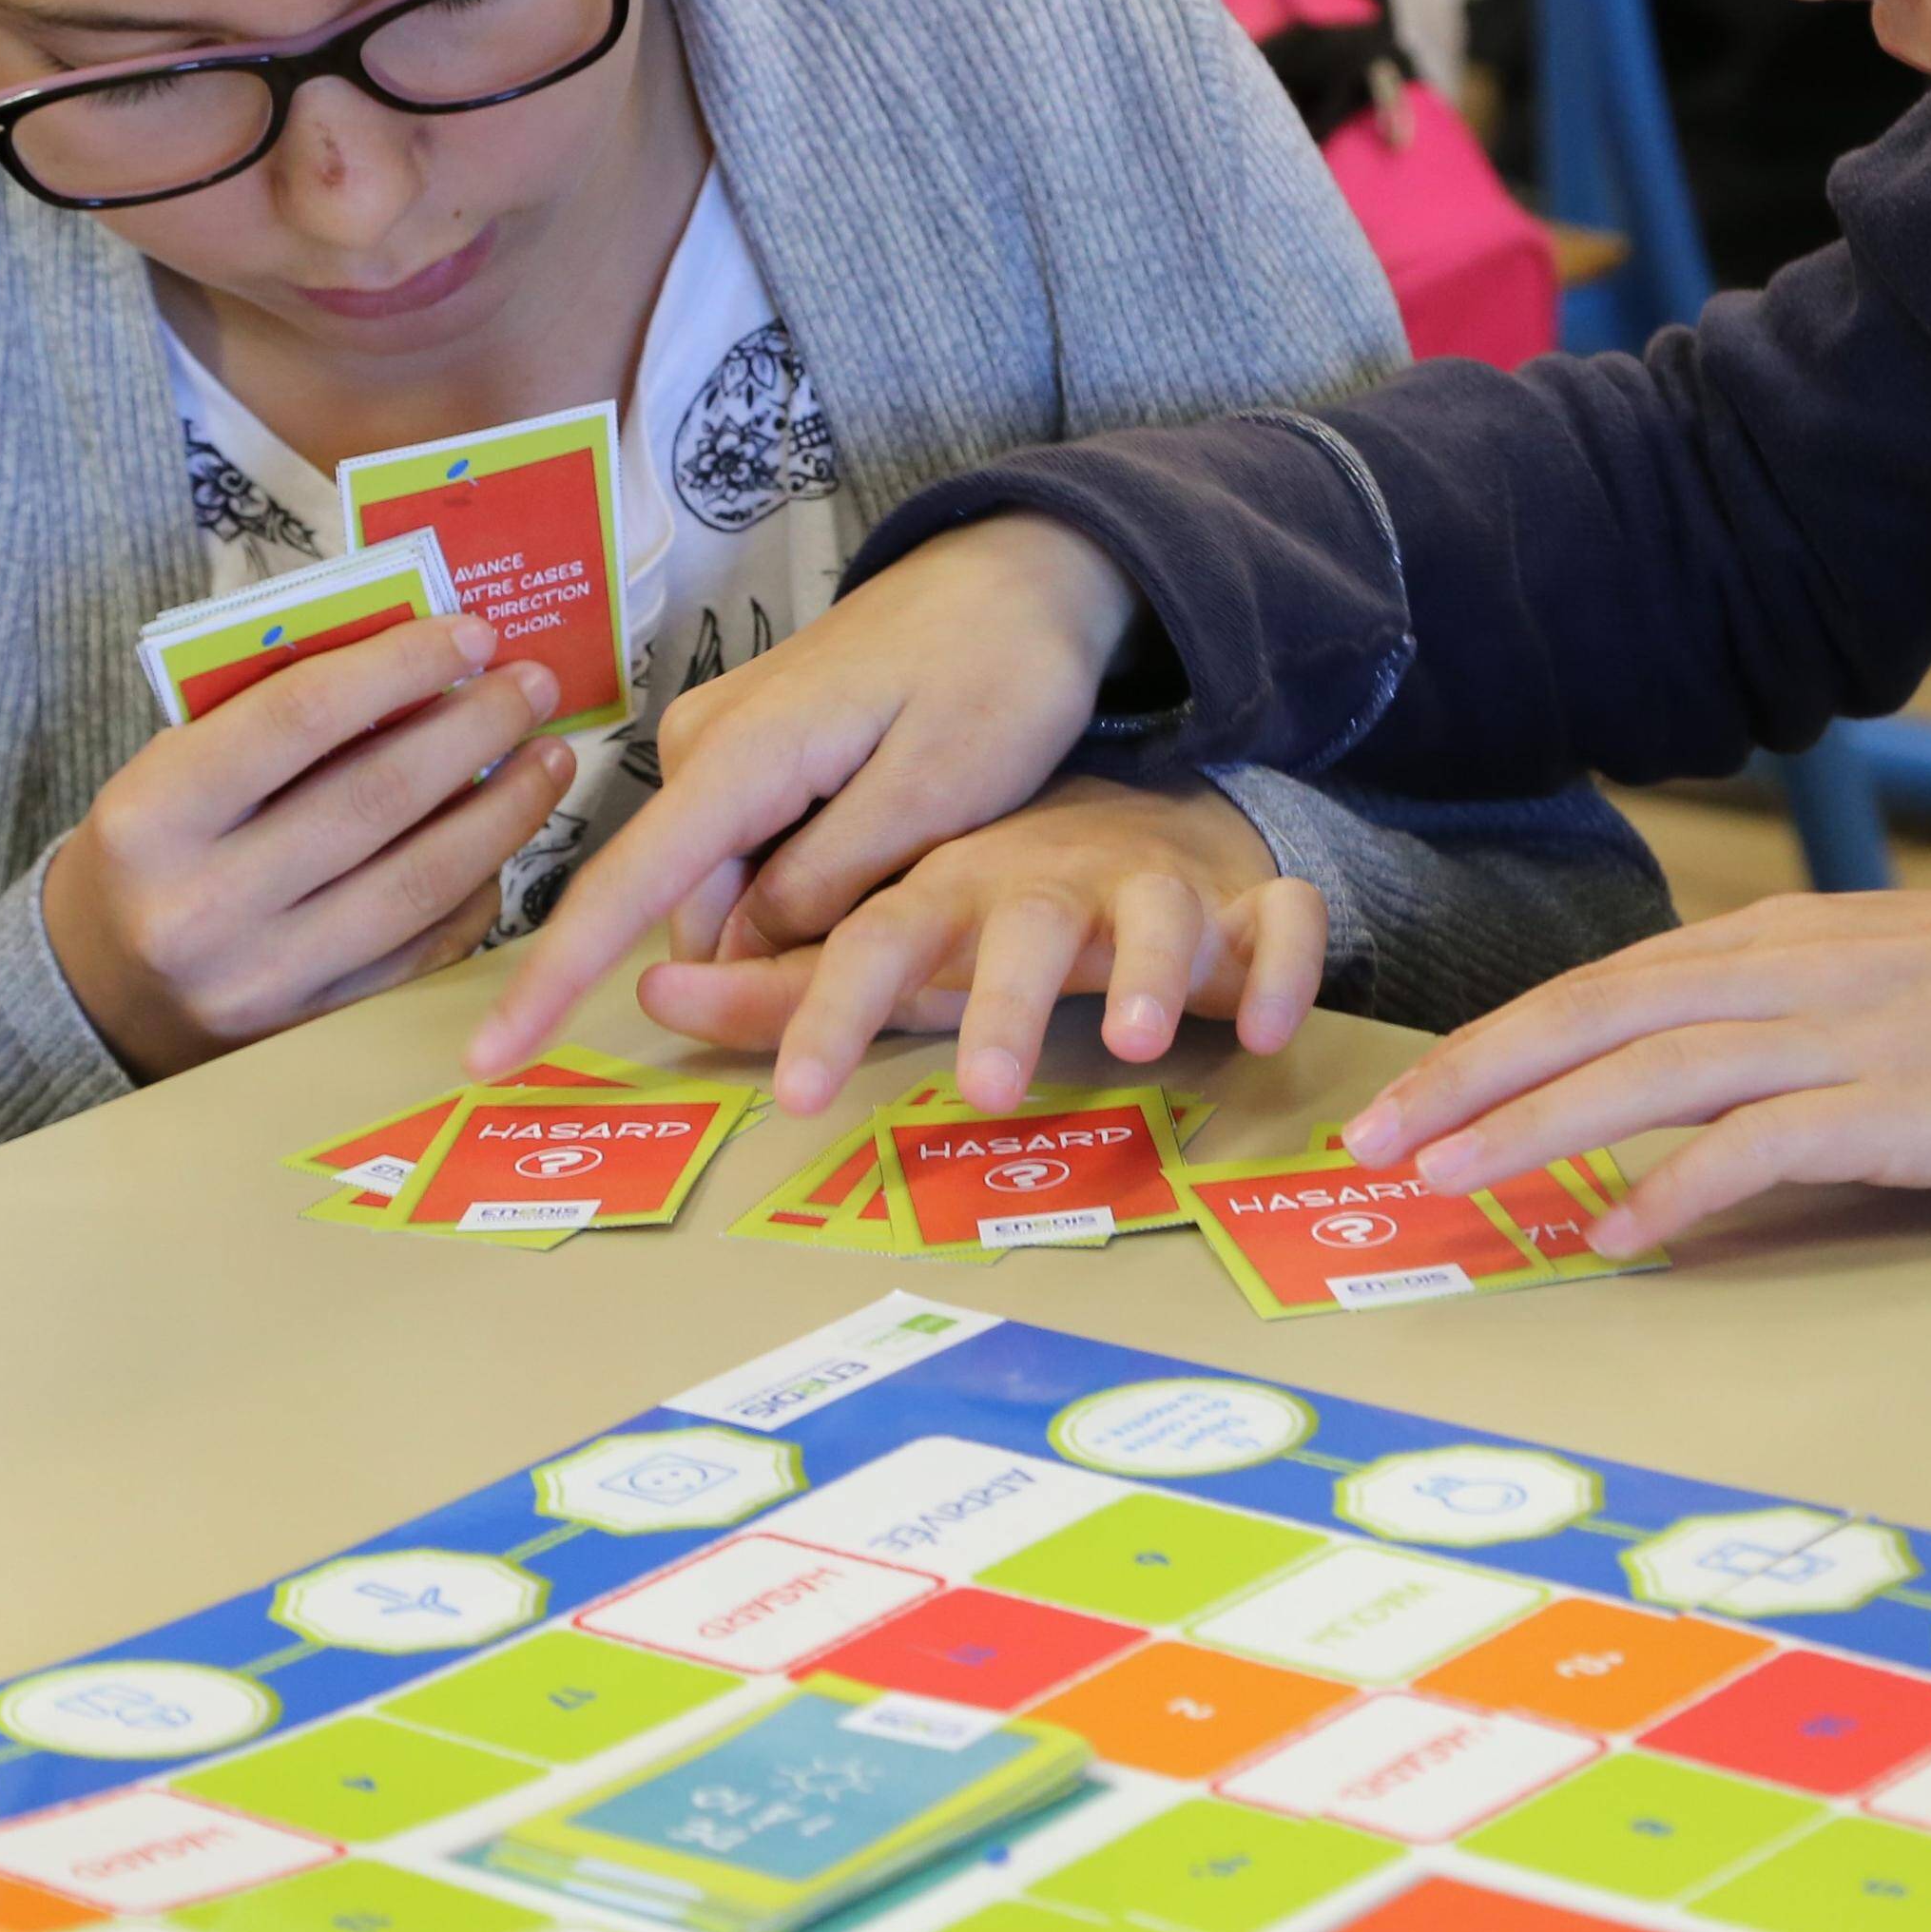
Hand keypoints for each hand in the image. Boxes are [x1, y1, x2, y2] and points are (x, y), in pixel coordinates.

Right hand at [45, 612, 575, 1080]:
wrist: (103, 988)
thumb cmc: (157, 846)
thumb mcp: (175, 767)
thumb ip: (275, 716)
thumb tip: (420, 663)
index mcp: (152, 815)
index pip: (298, 717)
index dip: (399, 666)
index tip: (472, 634)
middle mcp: (204, 905)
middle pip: (377, 797)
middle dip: (475, 729)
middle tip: (533, 685)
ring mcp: (264, 979)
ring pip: (419, 882)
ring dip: (504, 811)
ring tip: (548, 758)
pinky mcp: (315, 1026)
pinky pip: (426, 949)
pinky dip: (479, 886)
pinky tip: (507, 838)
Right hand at [470, 514, 1140, 1073]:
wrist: (1022, 569)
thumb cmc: (999, 669)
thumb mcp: (939, 790)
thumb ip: (830, 876)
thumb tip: (737, 948)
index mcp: (743, 753)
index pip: (625, 885)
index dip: (553, 980)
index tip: (487, 1057)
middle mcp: (707, 745)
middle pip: (695, 906)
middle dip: (771, 957)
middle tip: (909, 921)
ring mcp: (728, 744)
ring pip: (733, 887)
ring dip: (805, 915)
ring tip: (923, 854)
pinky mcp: (758, 750)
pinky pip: (757, 849)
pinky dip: (814, 877)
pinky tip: (894, 841)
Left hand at [640, 774, 1324, 1110]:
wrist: (1152, 829)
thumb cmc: (998, 912)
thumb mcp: (894, 945)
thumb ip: (781, 990)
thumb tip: (647, 999)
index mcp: (951, 895)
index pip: (876, 942)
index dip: (833, 1013)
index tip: (798, 1102)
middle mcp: (1049, 884)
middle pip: (1022, 927)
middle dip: (1004, 1002)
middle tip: (984, 1092)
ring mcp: (1153, 888)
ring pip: (1157, 911)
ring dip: (1148, 971)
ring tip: (1138, 1042)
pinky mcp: (1246, 905)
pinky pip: (1280, 923)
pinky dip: (1283, 966)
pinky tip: (1265, 1031)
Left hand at [1339, 876, 1930, 1255]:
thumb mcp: (1853, 969)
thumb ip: (1753, 1012)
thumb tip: (1652, 1071)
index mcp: (1763, 941)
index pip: (1593, 987)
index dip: (1490, 1042)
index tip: (1406, 1095)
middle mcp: (1779, 975)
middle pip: (1590, 1018)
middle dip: (1471, 1079)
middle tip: (1377, 1143)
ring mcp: (1833, 1035)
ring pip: (1648, 1074)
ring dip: (1537, 1128)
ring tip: (1453, 1179)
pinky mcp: (1889, 1103)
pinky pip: (1760, 1146)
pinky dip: (1680, 1184)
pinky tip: (1620, 1229)